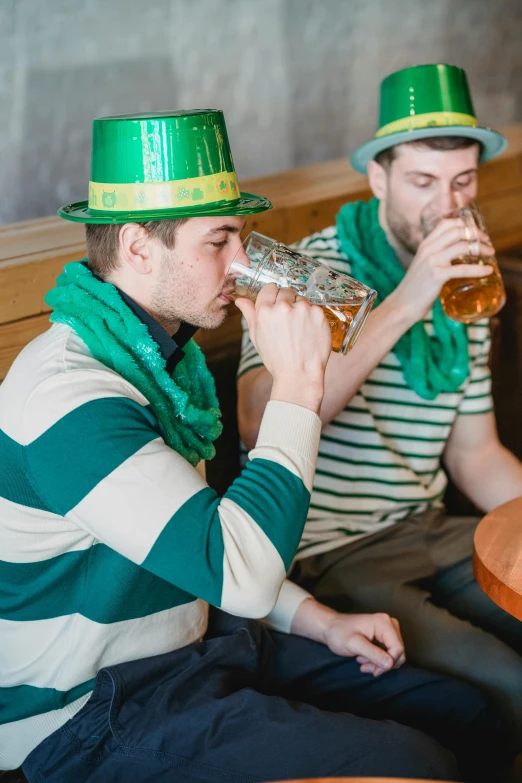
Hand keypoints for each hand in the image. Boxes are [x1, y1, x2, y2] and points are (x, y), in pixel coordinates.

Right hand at [235, 284, 331, 412]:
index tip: (277, 305)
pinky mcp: (318, 313)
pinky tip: (309, 331)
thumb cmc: (276, 358)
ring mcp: (302, 309)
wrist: (299, 373)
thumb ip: (250, 314)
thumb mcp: (257, 337)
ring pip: (301, 299)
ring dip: (301, 309)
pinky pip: (315, 307)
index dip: (273, 297)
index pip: (269, 288)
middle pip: (286, 291)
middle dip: (287, 302)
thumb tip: (240, 300)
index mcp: (265, 310)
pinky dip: (313, 317)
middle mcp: (283, 306)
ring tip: (299, 329)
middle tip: (289, 321)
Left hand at [323, 611, 405, 676]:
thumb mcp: (354, 644)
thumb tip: (390, 664)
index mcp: (384, 622)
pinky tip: (364, 659)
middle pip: (398, 653)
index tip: (373, 671)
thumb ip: (372, 653)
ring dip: (380, 664)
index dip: (388, 663)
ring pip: (395, 655)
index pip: (398, 649)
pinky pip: (389, 654)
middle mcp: (390, 624)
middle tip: (364, 667)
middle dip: (383, 664)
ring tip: (362, 662)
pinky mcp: (385, 636)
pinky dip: (378, 661)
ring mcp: (389, 630)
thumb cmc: (339, 633)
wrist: (331, 628)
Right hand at [391, 217, 494, 324]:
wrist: (402, 305)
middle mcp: (428, 249)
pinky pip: (463, 268)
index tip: (476, 233)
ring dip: (481, 248)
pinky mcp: (437, 275)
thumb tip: (456, 258)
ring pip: (463, 246)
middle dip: (476, 234)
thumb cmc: (415, 288)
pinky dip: (478, 269)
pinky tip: (488, 271)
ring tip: (490, 253)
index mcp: (425, 244)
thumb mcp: (423, 266)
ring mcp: (432, 261)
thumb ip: (436, 258)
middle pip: (457, 230)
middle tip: (486, 242)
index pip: (447, 223)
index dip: (465, 225)